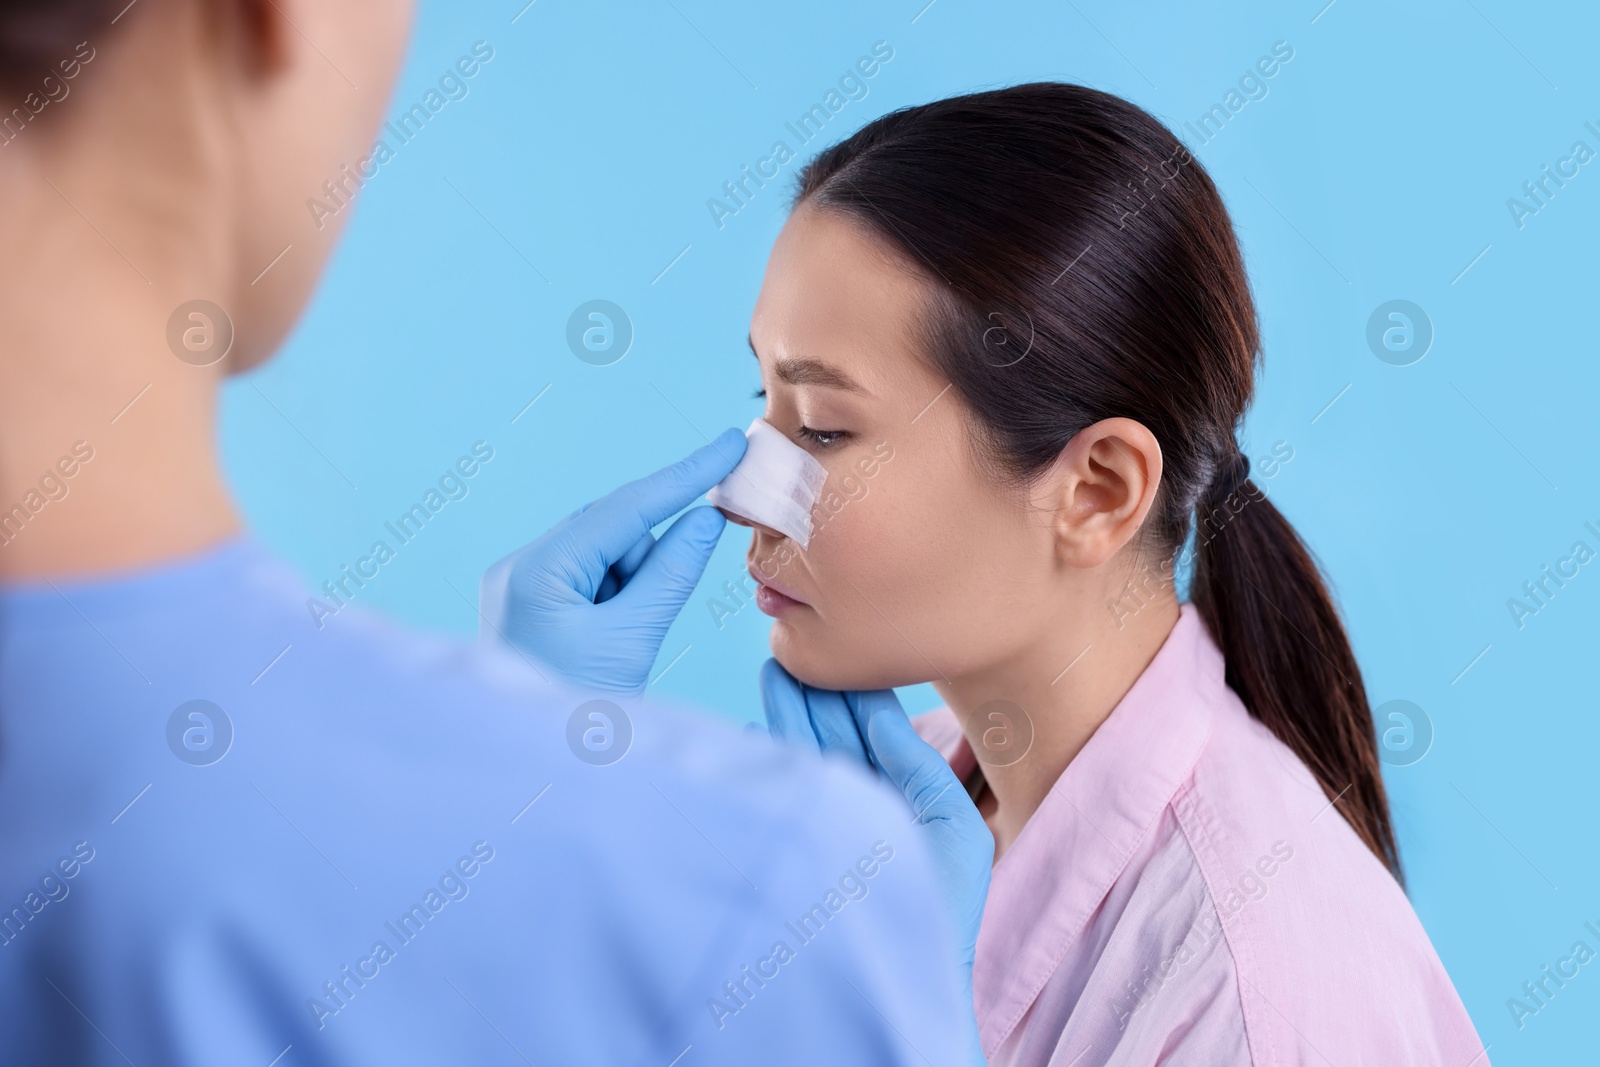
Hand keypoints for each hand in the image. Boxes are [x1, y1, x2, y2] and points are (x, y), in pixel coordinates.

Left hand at [480, 429, 746, 695]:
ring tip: (627, 646)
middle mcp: (520, 570)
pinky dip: (621, 600)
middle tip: (697, 562)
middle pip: (613, 531)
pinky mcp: (533, 611)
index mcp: (536, 572)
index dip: (684, 475)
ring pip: (607, 559)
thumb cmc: (574, 716)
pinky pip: (593, 584)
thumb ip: (670, 574)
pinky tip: (618, 640)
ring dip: (637, 587)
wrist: (527, 780)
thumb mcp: (632, 642)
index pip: (625, 508)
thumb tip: (704, 520)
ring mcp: (522, 590)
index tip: (730, 445)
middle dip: (656, 552)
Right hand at [759, 660, 993, 989]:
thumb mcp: (952, 826)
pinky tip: (754, 732)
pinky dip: (764, 765)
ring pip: (800, 761)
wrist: (900, 976)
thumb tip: (879, 717)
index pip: (870, 739)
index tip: (839, 659)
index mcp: (896, 804)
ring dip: (785, 718)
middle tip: (791, 653)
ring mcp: (823, 833)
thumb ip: (920, 768)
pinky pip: (775, 799)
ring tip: (773, 672)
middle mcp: (857, 814)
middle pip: (830, 741)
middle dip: (811, 699)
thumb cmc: (938, 911)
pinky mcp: (792, 852)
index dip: (854, 699)